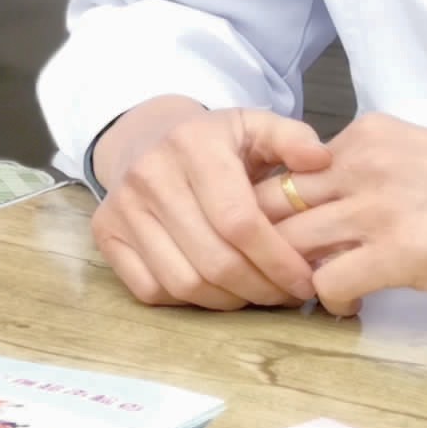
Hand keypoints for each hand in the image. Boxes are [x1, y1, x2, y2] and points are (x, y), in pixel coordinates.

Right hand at [87, 96, 332, 309]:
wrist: (144, 138)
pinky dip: (190, 301)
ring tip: (257, 293)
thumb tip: (320, 158)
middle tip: (288, 295)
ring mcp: (123, 206)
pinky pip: (151, 289)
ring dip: (229, 301)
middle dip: (261, 288)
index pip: (239, 221)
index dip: (278, 260)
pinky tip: (217, 289)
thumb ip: (291, 138)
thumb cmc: (212, 143)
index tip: (306, 281)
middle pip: (214, 259)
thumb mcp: (253, 126)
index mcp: (192, 144)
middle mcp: (150, 174)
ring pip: (183, 282)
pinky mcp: (105, 233)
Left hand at [265, 112, 426, 313]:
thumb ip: (368, 170)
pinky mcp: (397, 253)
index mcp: (368, 134)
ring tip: (309, 292)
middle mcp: (362, 162)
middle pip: (272, 203)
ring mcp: (377, 207)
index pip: (285, 167)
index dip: (271, 207)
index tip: (277, 234)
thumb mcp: (419, 155)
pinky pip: (326, 282)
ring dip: (291, 275)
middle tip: (275, 271)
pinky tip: (347, 306)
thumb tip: (324, 206)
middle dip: (264, 242)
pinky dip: (327, 301)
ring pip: (290, 244)